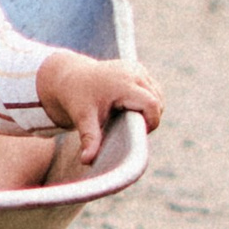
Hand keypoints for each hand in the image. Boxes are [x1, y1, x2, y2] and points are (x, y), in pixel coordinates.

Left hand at [32, 45, 164, 167]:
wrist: (70, 76)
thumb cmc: (77, 97)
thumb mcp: (83, 118)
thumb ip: (90, 138)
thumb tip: (87, 161)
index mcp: (123, 83)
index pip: (152, 105)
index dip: (151, 122)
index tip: (139, 133)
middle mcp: (133, 72)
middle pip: (158, 101)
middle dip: (151, 118)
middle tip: (130, 127)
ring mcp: (136, 68)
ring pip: (157, 94)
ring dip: (150, 109)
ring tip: (130, 118)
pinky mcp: (137, 68)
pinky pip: (152, 87)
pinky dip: (147, 99)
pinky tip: (132, 107)